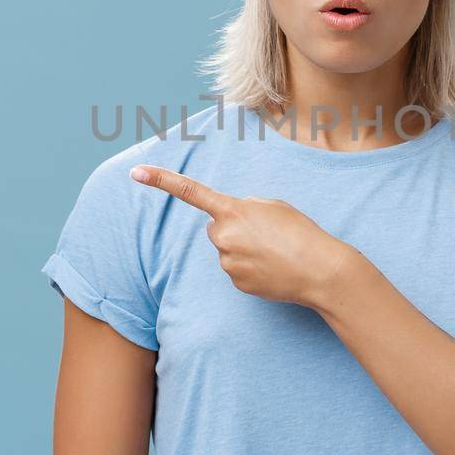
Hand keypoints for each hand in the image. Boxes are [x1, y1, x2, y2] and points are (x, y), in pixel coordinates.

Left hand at [129, 164, 355, 307]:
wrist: (319, 269)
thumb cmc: (300, 231)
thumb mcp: (273, 205)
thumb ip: (244, 208)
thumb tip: (229, 223)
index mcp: (232, 210)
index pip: (189, 191)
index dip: (161, 180)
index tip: (135, 172)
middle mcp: (223, 236)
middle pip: (216, 228)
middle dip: (234, 228)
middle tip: (266, 234)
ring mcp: (227, 262)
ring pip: (227, 250)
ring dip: (245, 249)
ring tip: (274, 252)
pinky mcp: (236, 283)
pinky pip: (236, 270)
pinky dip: (251, 268)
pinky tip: (272, 268)